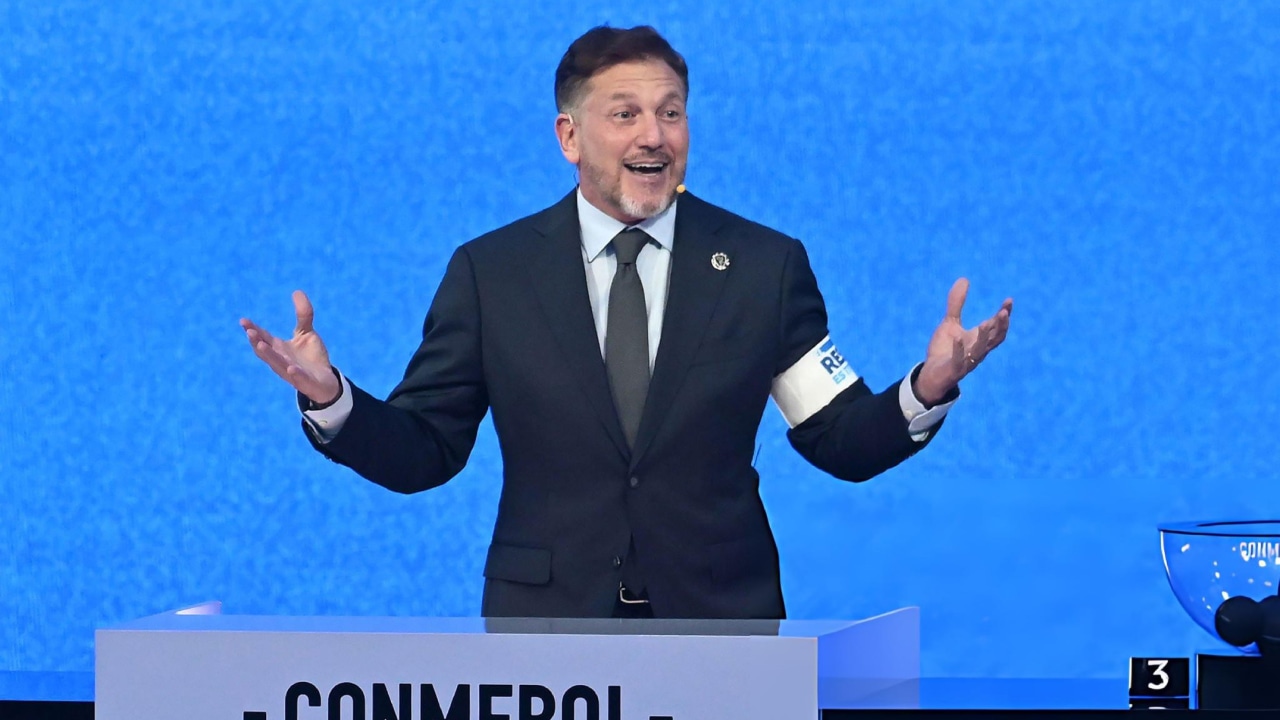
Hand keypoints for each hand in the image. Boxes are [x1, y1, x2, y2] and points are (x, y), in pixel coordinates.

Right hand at [240, 290, 340, 404]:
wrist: (326, 382)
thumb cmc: (311, 358)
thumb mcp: (307, 333)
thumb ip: (303, 314)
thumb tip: (297, 291)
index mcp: (279, 349)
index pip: (263, 337)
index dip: (253, 329)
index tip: (243, 321)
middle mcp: (282, 361)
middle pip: (266, 351)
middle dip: (256, 341)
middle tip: (249, 331)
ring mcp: (292, 373)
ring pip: (278, 365)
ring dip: (269, 355)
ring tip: (259, 344)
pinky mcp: (306, 383)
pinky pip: (299, 379)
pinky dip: (295, 374)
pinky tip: (291, 368)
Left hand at [913, 278, 1012, 405]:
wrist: (931, 374)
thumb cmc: (944, 348)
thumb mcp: (950, 322)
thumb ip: (956, 303)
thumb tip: (964, 279)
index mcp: (979, 339)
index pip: (996, 326)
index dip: (1004, 314)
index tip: (1009, 300)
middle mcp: (977, 350)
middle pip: (995, 339)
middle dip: (1001, 326)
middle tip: (1004, 312)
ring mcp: (967, 361)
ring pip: (981, 350)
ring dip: (984, 337)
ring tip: (986, 323)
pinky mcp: (954, 369)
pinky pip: (959, 361)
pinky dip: (960, 350)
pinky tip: (958, 338)